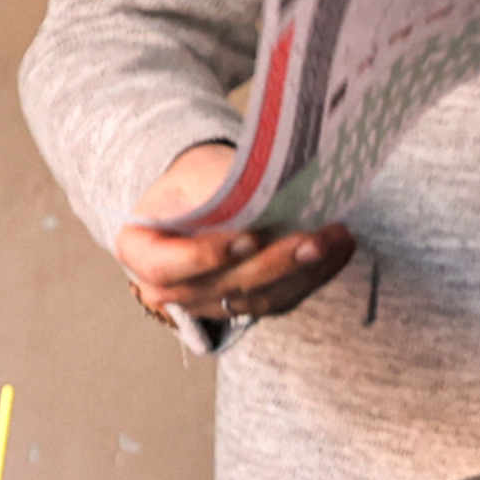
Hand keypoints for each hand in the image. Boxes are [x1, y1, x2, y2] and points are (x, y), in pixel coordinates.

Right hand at [112, 142, 357, 328]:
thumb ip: (217, 191)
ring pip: (258, 299)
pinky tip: (339, 249)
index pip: (167, 266)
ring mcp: (208, 304)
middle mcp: (168, 289)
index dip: (206, 257)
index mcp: (140, 252)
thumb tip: (261, 198)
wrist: (205, 194)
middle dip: (273, 264)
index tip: (248, 238)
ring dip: (303, 272)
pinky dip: (314, 275)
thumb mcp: (194, 173)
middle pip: (223, 287)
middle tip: (312, 240)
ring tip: (335, 240)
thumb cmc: (195, 179)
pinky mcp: (246, 305)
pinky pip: (281, 298)